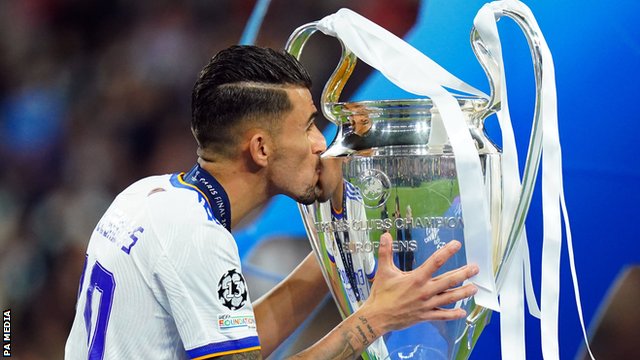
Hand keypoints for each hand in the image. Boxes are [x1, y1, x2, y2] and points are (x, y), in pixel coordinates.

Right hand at [360, 233, 477, 333]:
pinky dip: (453, 314)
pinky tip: (463, 312)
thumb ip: (385, 252)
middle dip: (463, 274)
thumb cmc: (381, 294)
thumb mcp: (383, 271)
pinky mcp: (426, 315)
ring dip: (463, 293)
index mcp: (416, 279)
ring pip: (449, 298)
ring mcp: (427, 305)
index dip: (447, 252)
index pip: (435, 262)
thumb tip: (386, 235)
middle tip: (475, 268)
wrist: (378, 317)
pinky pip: (442, 315)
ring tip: (474, 288)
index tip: (456, 244)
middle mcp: (425, 291)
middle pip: (448, 281)